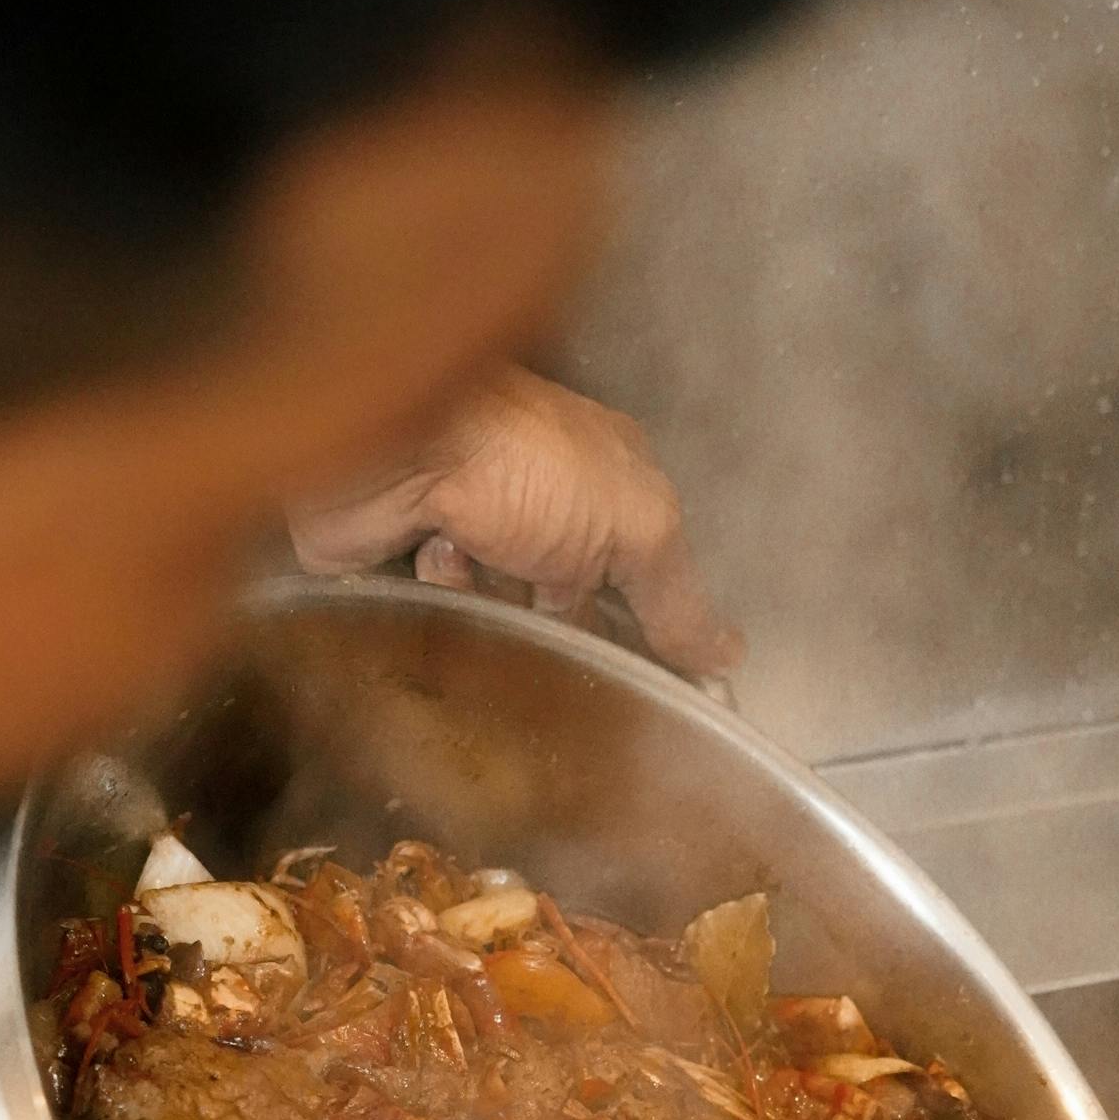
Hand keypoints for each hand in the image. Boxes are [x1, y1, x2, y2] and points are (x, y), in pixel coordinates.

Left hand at [288, 365, 741, 678]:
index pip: (641, 569)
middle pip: (571, 602)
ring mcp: (472, 524)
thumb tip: (725, 656)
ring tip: (482, 568)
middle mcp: (540, 499)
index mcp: (603, 478)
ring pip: (504, 614)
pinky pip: (438, 612)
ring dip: (496, 606)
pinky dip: (440, 594)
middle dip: (564, 620)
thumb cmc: (523, 462)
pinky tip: (433, 558)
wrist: (393, 443)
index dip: (648, 622)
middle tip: (556, 619)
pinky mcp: (407, 556)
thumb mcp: (636, 525)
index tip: (654, 676)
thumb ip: (679, 596)